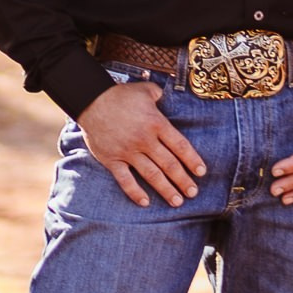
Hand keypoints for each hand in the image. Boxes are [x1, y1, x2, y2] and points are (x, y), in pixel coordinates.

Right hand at [79, 81, 206, 206]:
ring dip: (165, 189)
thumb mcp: (145, 90)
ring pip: (151, 175)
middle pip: (169, 164)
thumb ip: (159, 95)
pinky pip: (125, 180)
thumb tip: (168, 96)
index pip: (180, 145)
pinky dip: (135, 192)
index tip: (201, 172)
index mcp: (156, 123)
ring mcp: (128, 152)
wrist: (91, 101)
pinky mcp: (112, 160)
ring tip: (177, 202)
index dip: (192, 160)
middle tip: (193, 193)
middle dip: (183, 180)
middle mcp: (144, 140)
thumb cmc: (120, 95)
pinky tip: (145, 202)